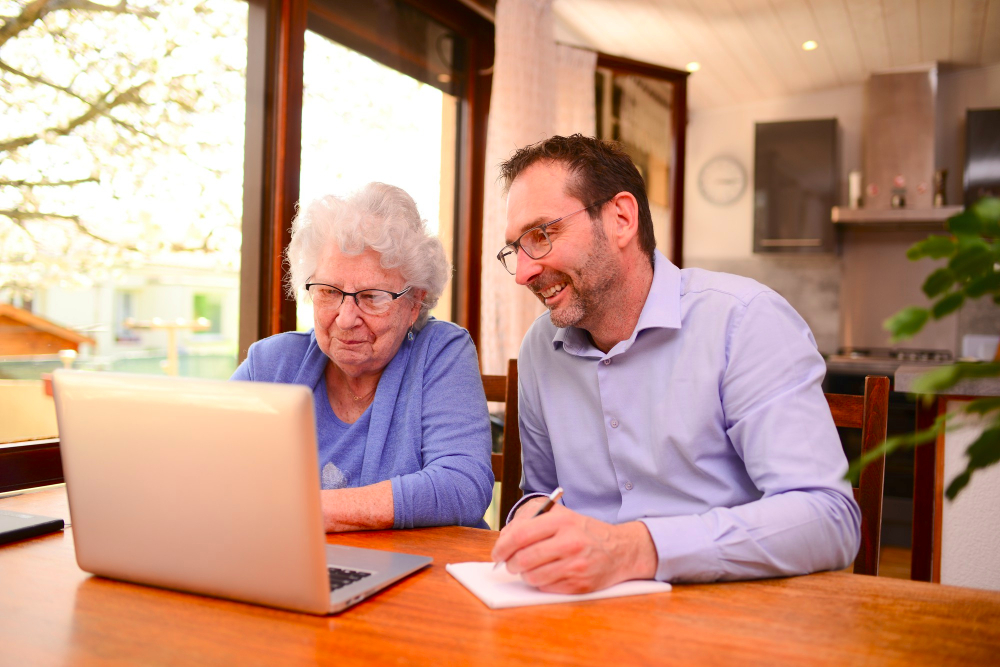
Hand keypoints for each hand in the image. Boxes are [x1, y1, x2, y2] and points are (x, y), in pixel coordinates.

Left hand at [491, 504, 657, 593]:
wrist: (621, 550)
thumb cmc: (585, 532)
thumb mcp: (563, 516)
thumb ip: (532, 521)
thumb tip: (505, 540)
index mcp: (563, 521)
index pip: (521, 535)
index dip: (502, 547)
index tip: (497, 554)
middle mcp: (570, 542)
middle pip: (524, 559)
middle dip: (511, 564)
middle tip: (511, 564)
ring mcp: (576, 566)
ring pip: (533, 577)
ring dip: (525, 575)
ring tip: (531, 568)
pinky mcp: (580, 585)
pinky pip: (547, 588)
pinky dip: (541, 583)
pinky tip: (549, 574)